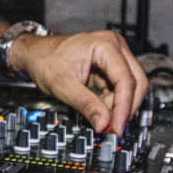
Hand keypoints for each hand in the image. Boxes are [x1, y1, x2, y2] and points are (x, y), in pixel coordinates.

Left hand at [13, 29, 150, 134]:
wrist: (36, 54)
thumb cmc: (46, 61)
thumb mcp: (64, 86)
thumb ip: (86, 105)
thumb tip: (104, 124)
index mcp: (105, 44)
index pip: (125, 79)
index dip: (124, 106)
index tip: (118, 126)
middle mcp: (115, 47)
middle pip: (136, 82)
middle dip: (126, 107)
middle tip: (114, 128)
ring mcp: (115, 57)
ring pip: (131, 87)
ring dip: (119, 107)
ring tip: (102, 119)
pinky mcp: (111, 68)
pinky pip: (120, 89)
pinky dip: (114, 104)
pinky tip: (102, 112)